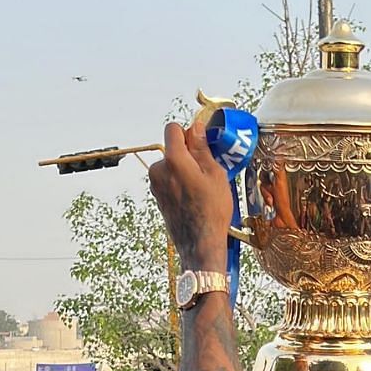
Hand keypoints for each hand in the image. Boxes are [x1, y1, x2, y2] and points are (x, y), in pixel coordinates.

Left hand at [146, 119, 232, 273]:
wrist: (199, 242)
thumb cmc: (211, 210)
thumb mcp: (215, 175)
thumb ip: (202, 149)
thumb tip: (196, 128)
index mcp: (173, 159)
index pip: (172, 129)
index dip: (188, 133)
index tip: (201, 144)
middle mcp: (159, 169)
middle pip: (172, 149)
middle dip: (188, 155)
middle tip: (208, 172)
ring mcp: (155, 184)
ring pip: (171, 166)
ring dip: (184, 171)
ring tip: (202, 189)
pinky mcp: (157, 196)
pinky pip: (169, 181)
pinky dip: (180, 184)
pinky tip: (194, 199)